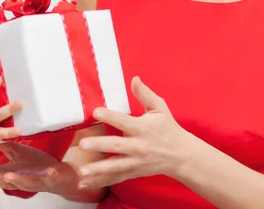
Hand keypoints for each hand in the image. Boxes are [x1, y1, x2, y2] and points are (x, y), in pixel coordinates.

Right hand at [0, 141, 78, 195]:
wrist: (60, 175)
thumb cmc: (37, 164)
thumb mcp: (18, 153)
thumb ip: (4, 147)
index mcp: (10, 172)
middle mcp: (20, 178)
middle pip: (3, 180)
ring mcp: (34, 180)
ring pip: (24, 182)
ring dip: (16, 180)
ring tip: (8, 176)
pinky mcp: (49, 179)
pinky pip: (49, 178)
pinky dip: (49, 176)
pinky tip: (49, 172)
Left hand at [77, 77, 193, 188]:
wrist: (181, 155)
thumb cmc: (168, 128)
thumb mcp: (159, 108)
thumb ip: (144, 94)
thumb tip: (134, 78)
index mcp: (143, 128)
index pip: (124, 121)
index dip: (110, 116)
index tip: (95, 112)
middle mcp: (138, 146)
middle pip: (116, 146)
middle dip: (99, 146)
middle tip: (82, 144)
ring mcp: (135, 162)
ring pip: (115, 166)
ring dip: (97, 169)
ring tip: (82, 170)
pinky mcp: (133, 172)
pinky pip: (115, 178)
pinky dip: (100, 182)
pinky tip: (84, 184)